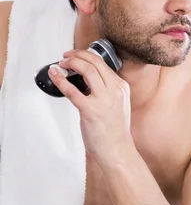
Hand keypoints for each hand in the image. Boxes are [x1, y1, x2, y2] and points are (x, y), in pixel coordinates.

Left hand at [48, 49, 131, 165]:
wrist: (116, 149)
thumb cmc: (115, 131)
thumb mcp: (118, 104)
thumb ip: (107, 90)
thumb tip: (87, 79)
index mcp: (121, 87)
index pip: (103, 63)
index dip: (86, 55)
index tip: (76, 55)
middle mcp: (114, 91)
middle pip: (95, 63)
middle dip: (77, 55)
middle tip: (66, 56)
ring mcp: (103, 100)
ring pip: (87, 71)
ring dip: (71, 63)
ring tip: (62, 64)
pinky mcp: (91, 111)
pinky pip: (72, 91)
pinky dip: (61, 80)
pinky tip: (55, 75)